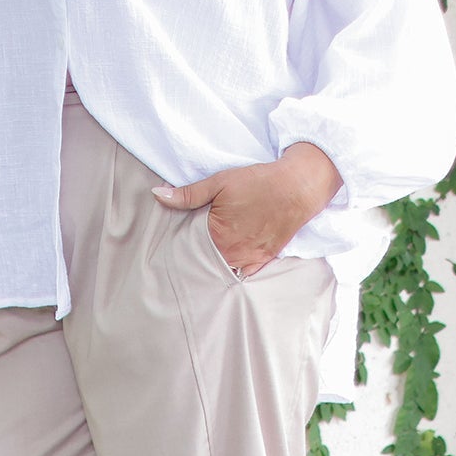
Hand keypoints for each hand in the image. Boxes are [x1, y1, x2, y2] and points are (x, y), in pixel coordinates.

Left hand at [152, 144, 342, 276]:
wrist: (298, 186)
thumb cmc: (258, 182)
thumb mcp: (218, 182)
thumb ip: (187, 194)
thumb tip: (157, 195)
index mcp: (218, 237)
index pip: (188, 251)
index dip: (178, 249)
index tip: (167, 251)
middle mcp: (234, 253)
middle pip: (205, 264)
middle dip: (193, 261)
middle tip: (179, 262)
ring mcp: (251, 258)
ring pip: (223, 270)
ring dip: (212, 266)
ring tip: (199, 264)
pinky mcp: (265, 258)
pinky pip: (244, 273)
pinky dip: (233, 270)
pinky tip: (224, 266)